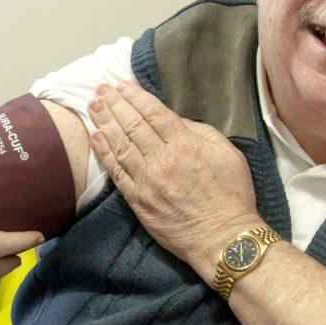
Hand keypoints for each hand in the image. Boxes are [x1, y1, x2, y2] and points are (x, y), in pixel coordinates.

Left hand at [88, 82, 259, 274]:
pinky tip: (96, 137)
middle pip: (133, 125)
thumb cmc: (231, 196)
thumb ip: (201, 132)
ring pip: (120, 145)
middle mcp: (163, 160)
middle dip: (115, 104)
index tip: (123, 85)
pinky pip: (117, 172)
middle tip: (101, 89)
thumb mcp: (228, 154)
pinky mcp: (138, 200)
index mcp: (186, 145)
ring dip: (105, 123)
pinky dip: (105, 153)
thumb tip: (176, 121)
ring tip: (93, 106)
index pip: (154, 113)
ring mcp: (147, 181)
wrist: (223, 239)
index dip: (136, 97)